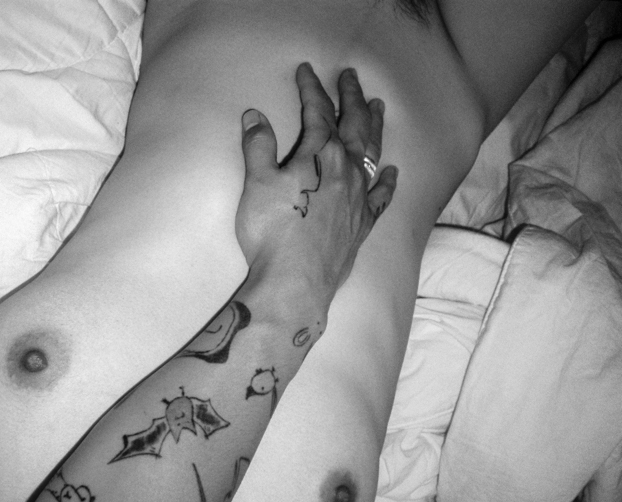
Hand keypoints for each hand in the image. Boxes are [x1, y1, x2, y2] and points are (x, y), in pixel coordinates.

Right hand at [235, 63, 396, 301]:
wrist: (296, 282)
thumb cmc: (272, 231)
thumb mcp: (256, 183)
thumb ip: (258, 146)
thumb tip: (255, 116)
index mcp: (320, 154)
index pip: (317, 111)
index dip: (311, 88)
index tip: (307, 70)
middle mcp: (347, 170)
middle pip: (353, 124)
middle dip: (351, 97)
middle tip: (351, 76)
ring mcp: (359, 197)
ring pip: (373, 153)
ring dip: (375, 127)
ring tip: (379, 106)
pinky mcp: (363, 224)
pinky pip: (382, 196)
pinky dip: (389, 181)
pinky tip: (394, 172)